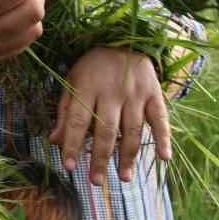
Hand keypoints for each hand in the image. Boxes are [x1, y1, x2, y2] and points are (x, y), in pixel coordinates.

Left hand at [51, 48, 170, 183]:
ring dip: (129, 156)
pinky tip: (164, 158)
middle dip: (100, 159)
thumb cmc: (93, 66)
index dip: (73, 145)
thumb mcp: (73, 82)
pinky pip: (161, 118)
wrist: (125, 37)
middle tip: (96, 181)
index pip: (78, 121)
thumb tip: (55, 141)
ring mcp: (136, 93)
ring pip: (132, 130)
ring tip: (124, 178)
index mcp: (87, 87)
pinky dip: (164, 138)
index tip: (69, 167)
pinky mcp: (154, 93)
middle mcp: (112, 91)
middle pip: (106, 131)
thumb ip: (65, 112)